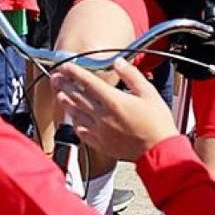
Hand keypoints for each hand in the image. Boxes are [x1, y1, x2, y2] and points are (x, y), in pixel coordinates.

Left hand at [50, 57, 176, 161]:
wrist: (159, 152)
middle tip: (56, 77)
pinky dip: (76, 124)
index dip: (75, 73)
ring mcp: (100, 131)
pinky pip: (82, 132)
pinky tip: (74, 120)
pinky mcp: (101, 144)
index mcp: (114, 101)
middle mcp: (103, 116)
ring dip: (67, 103)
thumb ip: (131, 75)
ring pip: (77, 114)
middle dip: (65, 85)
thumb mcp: (149, 93)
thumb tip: (118, 62)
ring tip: (60, 95)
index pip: (88, 82)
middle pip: (78, 97)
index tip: (65, 66)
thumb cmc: (157, 124)